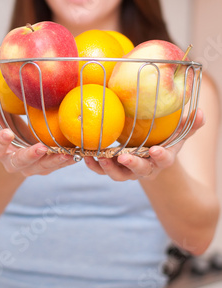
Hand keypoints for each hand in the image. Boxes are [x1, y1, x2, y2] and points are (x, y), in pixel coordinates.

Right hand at [0, 92, 74, 175]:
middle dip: (30, 156)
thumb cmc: (0, 125)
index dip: (1, 142)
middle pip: (20, 163)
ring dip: (54, 161)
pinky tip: (77, 154)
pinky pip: (57, 165)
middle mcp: (13, 162)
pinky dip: (67, 160)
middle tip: (40, 148)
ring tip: (67, 154)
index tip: (7, 132)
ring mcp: (31, 167)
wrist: (13, 144)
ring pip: (42, 167)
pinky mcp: (46, 166)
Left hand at [84, 109, 204, 180]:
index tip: (156, 150)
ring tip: (99, 157)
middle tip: (123, 157)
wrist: (149, 155)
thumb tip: (200, 112)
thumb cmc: (164, 140)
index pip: (164, 160)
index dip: (160, 156)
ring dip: (108, 168)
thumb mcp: (178, 133)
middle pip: (139, 171)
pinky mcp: (113, 169)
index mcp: (162, 159)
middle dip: (132, 165)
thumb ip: (189, 125)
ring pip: (118, 175)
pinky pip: (102, 170)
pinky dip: (94, 165)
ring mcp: (128, 171)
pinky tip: (85, 157)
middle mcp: (145, 168)